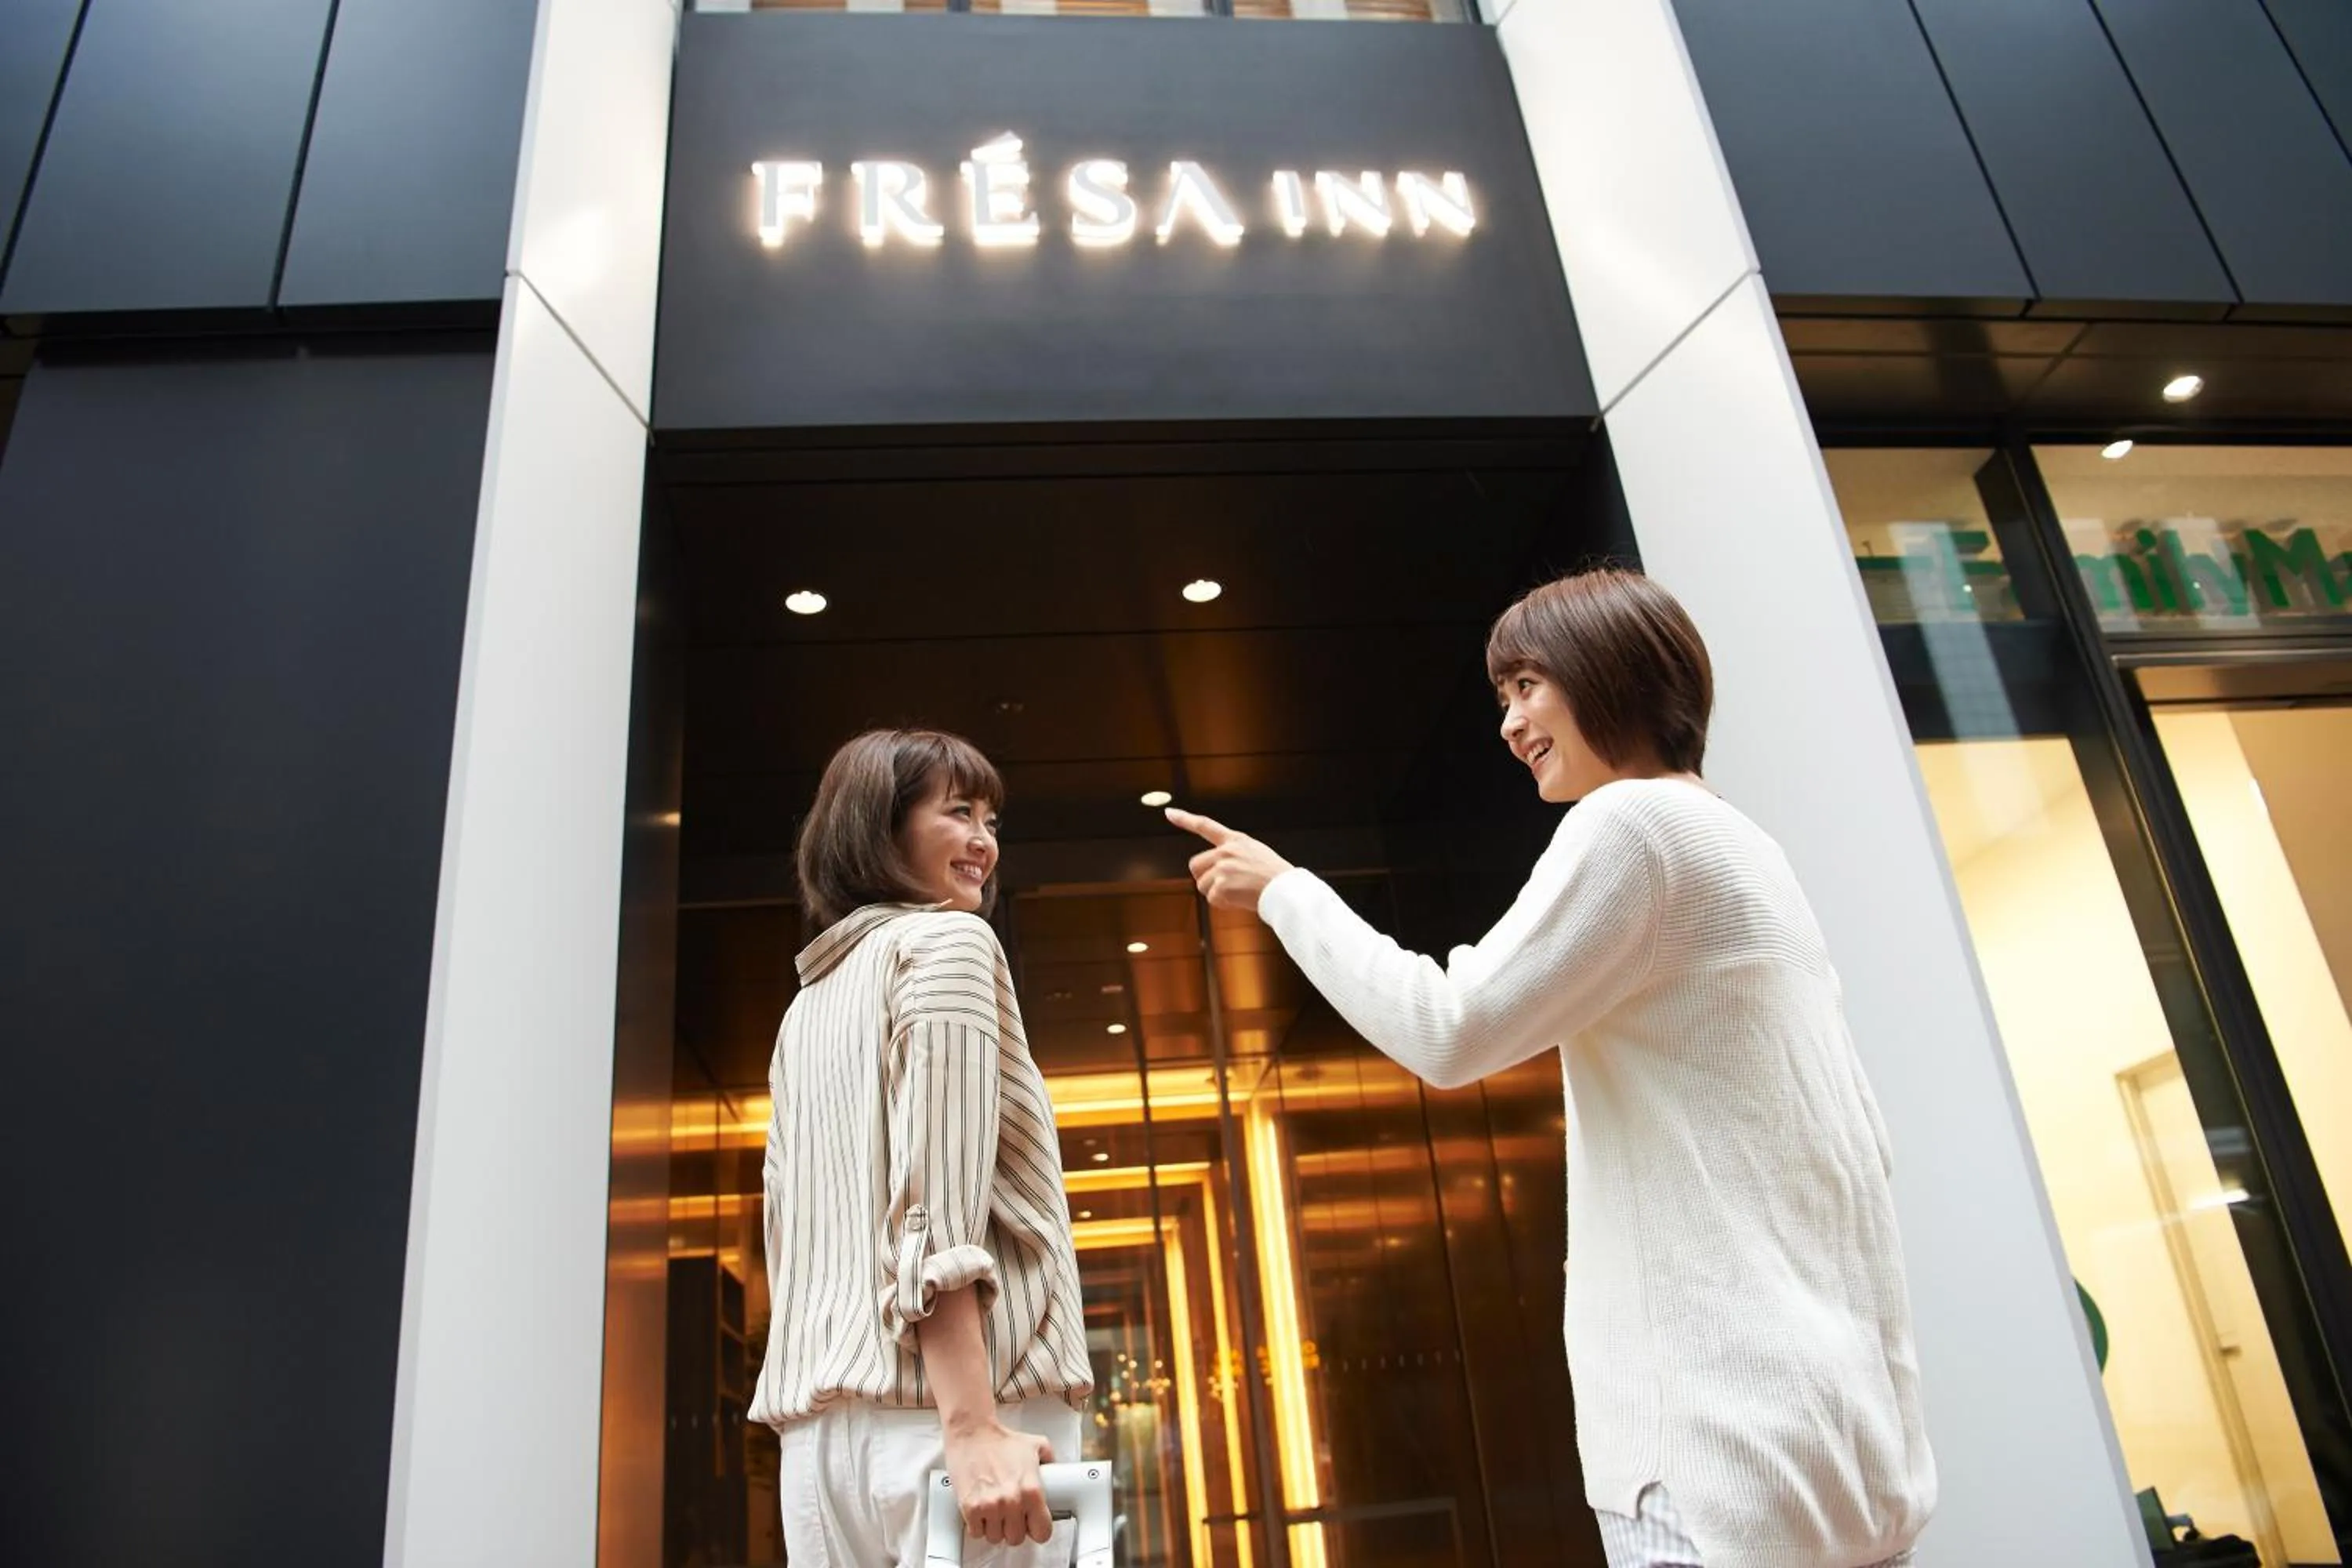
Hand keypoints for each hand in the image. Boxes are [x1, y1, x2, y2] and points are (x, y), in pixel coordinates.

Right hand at [942, 1415, 1054, 1546]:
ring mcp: (990, 1506)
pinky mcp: (969, 1508)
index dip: (1038, 1530)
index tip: (1033, 1525)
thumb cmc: (1000, 1440)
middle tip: (1011, 1514)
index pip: (1042, 1532)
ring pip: (996, 1538)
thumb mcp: (1036, 1445)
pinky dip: (978, 1525)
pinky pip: (977, 1532)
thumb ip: (1050, 1461)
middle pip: (1017, 1538)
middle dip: (1014, 1527)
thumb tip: (1058, 1474)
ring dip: (995, 1527)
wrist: (972, 1432)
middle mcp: (1012, 1501)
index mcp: (1032, 1490)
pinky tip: (981, 1509)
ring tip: (995, 1509)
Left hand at [1167, 808, 1295, 911]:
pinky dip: (1224, 904)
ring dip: (1215, 893)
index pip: (1206, 826)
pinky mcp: (1222, 885)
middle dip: (1204, 878)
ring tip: (1239, 892)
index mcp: (1236, 840)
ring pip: (1202, 885)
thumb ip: (1234, 855)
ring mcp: (1223, 868)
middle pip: (1195, 865)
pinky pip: (1213, 899)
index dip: (1185, 819)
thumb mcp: (1256, 853)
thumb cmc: (1275, 875)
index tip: (1170, 813)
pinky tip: (1240, 900)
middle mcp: (1226, 851)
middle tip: (1223, 886)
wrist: (1285, 890)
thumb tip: (1215, 869)